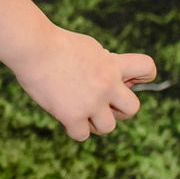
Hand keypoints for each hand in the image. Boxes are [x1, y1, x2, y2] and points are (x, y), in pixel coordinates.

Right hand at [5, 28, 155, 140]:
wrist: (32, 46)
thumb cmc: (52, 43)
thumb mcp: (87, 47)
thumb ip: (102, 62)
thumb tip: (109, 73)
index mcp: (112, 64)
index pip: (147, 68)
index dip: (142, 77)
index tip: (126, 79)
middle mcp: (107, 84)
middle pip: (133, 108)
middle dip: (119, 109)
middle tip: (100, 102)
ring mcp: (91, 102)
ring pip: (108, 127)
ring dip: (95, 122)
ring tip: (79, 111)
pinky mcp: (72, 115)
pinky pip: (82, 135)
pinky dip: (74, 129)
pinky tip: (63, 116)